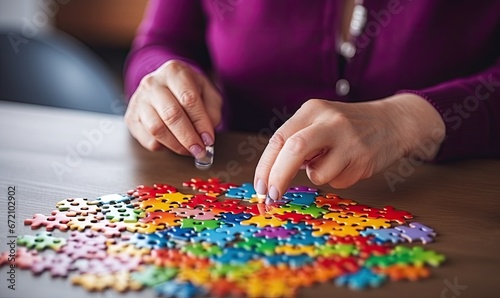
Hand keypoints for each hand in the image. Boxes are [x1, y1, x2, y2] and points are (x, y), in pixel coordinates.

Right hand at [125, 60, 221, 156]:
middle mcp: (152, 83)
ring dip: (176, 145)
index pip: (188, 99)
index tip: (209, 139)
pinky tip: (173, 143)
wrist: (166, 86)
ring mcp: (139, 100)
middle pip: (171, 115)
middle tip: (200, 151)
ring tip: (188, 150)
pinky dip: (163, 146)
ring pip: (156, 129)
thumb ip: (212, 112)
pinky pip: (147, 139)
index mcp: (174, 72)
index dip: (200, 122)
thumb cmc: (189, 90)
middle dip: (188, 137)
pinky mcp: (131, 117)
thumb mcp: (208, 93)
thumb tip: (206, 136)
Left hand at [254, 94, 445, 200]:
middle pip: (294, 150)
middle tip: (271, 196)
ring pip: (317, 174)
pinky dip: (338, 178)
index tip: (260, 187)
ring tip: (335, 160)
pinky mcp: (364, 159)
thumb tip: (271, 177)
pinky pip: (338, 181)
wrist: (394, 121)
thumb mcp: (319, 121)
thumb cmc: (347, 126)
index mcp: (312, 109)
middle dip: (278, 177)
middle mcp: (330, 121)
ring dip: (319, 175)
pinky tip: (351, 163)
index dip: (265, 166)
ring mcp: (349, 140)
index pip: (279, 138)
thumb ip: (297, 141)